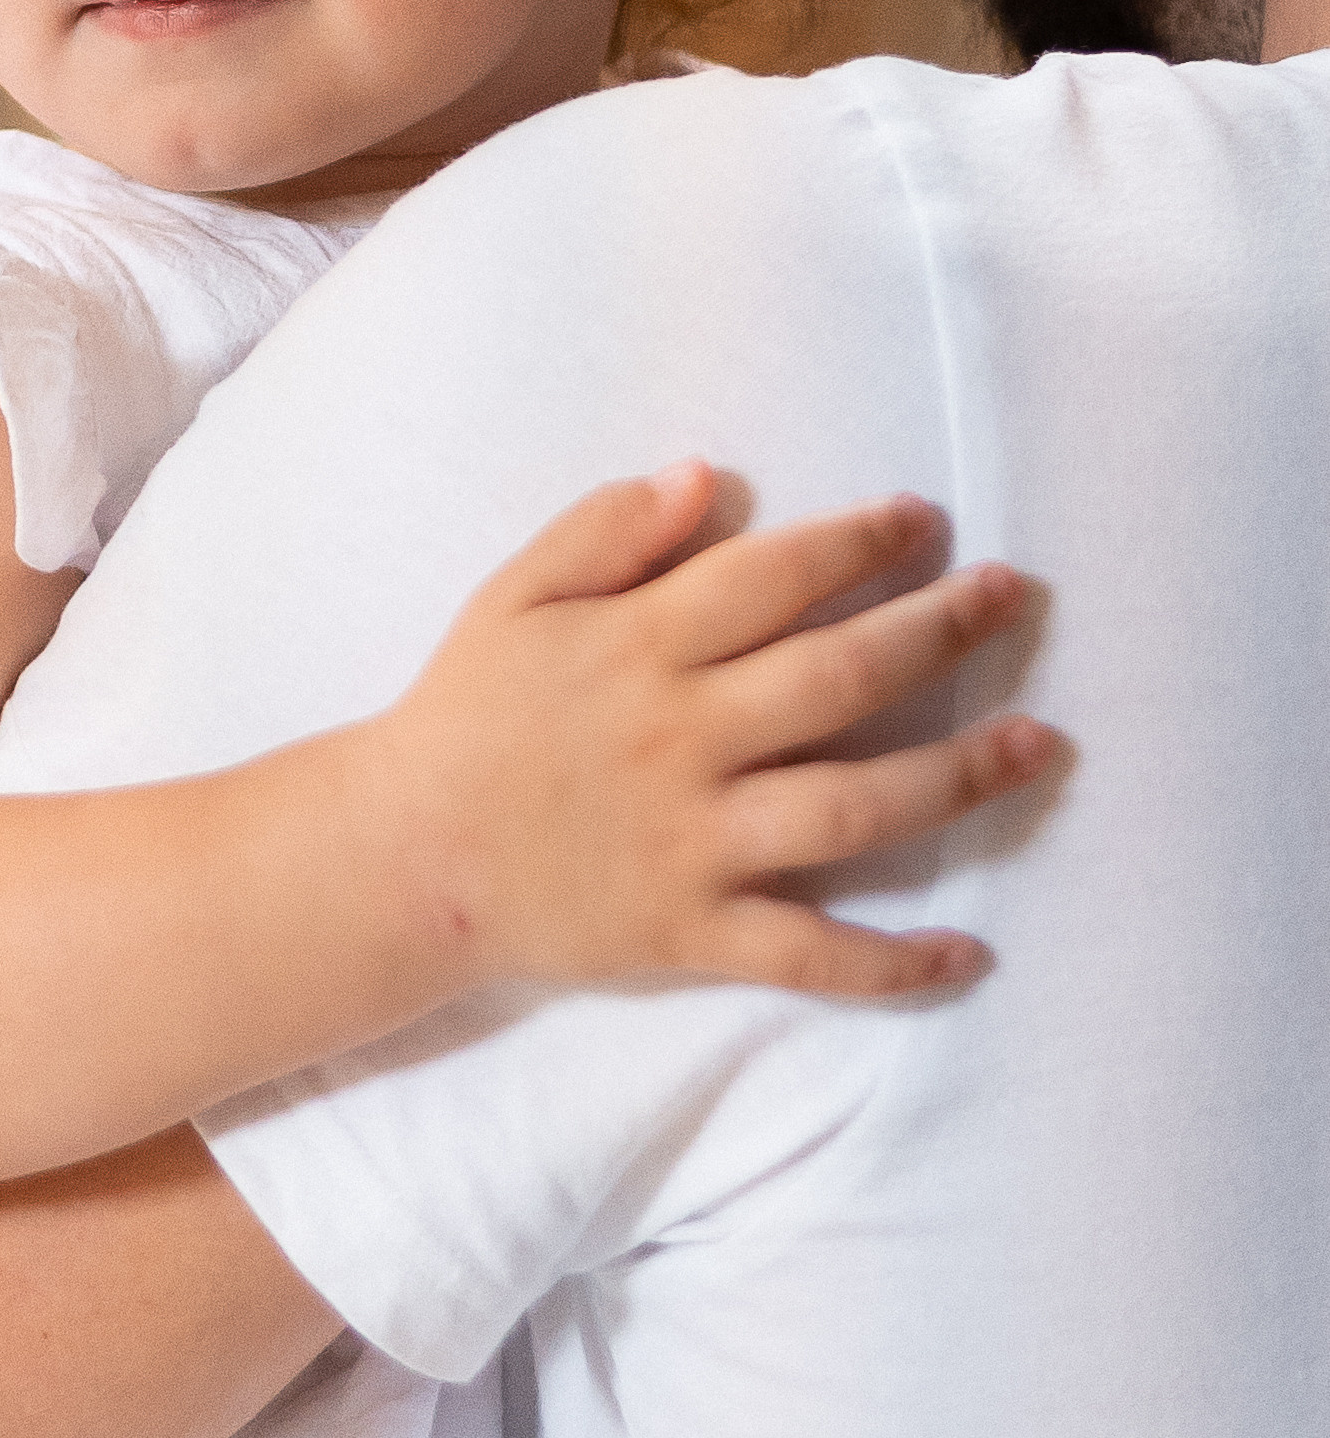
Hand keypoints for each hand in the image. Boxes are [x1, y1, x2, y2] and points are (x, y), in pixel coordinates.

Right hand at [377, 462, 1060, 1000]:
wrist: (401, 859)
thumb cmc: (464, 715)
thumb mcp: (513, 596)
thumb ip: (605, 530)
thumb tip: (705, 474)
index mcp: (638, 648)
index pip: (773, 577)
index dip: (857, 540)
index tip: (925, 519)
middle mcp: (679, 740)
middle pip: (837, 679)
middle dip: (939, 631)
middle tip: (1012, 597)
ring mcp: (692, 842)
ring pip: (851, 808)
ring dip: (956, 777)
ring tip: (1037, 743)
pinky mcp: (691, 931)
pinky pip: (808, 953)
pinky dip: (892, 964)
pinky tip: (969, 955)